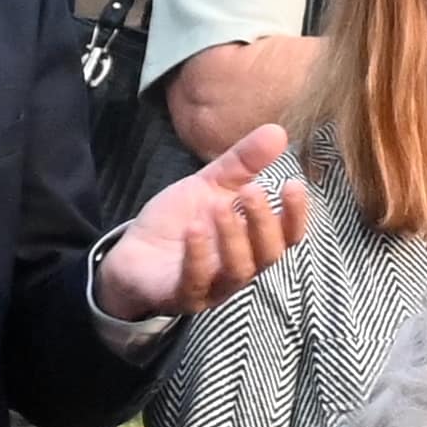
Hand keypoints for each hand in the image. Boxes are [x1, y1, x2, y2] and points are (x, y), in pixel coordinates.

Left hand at [99, 119, 310, 322]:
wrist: (132, 255)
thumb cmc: (179, 223)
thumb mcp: (210, 186)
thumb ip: (243, 163)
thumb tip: (277, 131)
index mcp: (251, 243)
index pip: (286, 236)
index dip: (295, 215)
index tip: (293, 185)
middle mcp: (239, 268)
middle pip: (267, 255)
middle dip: (263, 222)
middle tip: (251, 191)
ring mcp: (211, 286)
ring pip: (237, 272)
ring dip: (233, 238)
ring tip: (220, 207)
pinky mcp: (180, 296)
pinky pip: (195, 283)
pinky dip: (197, 256)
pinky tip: (194, 229)